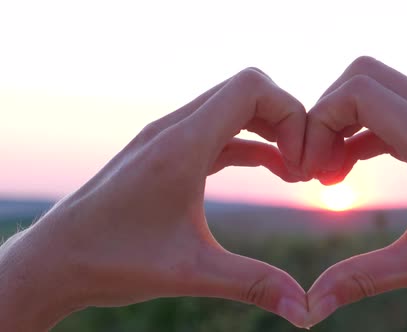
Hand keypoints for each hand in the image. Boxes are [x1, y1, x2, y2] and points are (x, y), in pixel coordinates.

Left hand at [0, 68, 309, 329]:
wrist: (55, 260)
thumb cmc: (112, 261)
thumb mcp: (191, 272)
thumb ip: (254, 284)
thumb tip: (306, 310)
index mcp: (182, 146)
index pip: (251, 88)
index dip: (290, 114)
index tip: (301, 162)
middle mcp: (174, 130)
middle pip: (248, 91)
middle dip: (287, 121)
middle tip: (305, 167)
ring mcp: (168, 138)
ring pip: (233, 108)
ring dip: (269, 131)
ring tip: (294, 170)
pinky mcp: (166, 153)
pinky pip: (220, 131)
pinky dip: (251, 143)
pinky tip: (272, 170)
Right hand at [302, 56, 406, 325]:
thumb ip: (362, 278)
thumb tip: (311, 306)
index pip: (359, 91)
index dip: (320, 121)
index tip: (310, 166)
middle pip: (364, 76)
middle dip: (327, 116)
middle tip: (316, 165)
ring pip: (378, 89)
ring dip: (345, 124)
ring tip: (330, 174)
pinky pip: (393, 111)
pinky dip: (363, 132)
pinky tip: (349, 168)